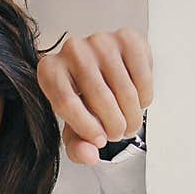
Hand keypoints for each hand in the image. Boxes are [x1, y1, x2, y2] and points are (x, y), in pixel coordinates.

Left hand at [37, 27, 152, 164]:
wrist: (101, 73)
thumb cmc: (83, 102)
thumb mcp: (74, 129)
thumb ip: (77, 146)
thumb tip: (90, 155)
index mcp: (50, 71)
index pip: (66, 102)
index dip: (87, 128)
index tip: (100, 142)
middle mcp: (72, 50)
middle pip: (99, 97)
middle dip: (114, 126)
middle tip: (118, 135)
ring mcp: (100, 41)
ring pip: (123, 90)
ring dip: (131, 116)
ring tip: (129, 125)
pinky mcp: (127, 38)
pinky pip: (142, 76)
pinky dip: (144, 98)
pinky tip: (138, 104)